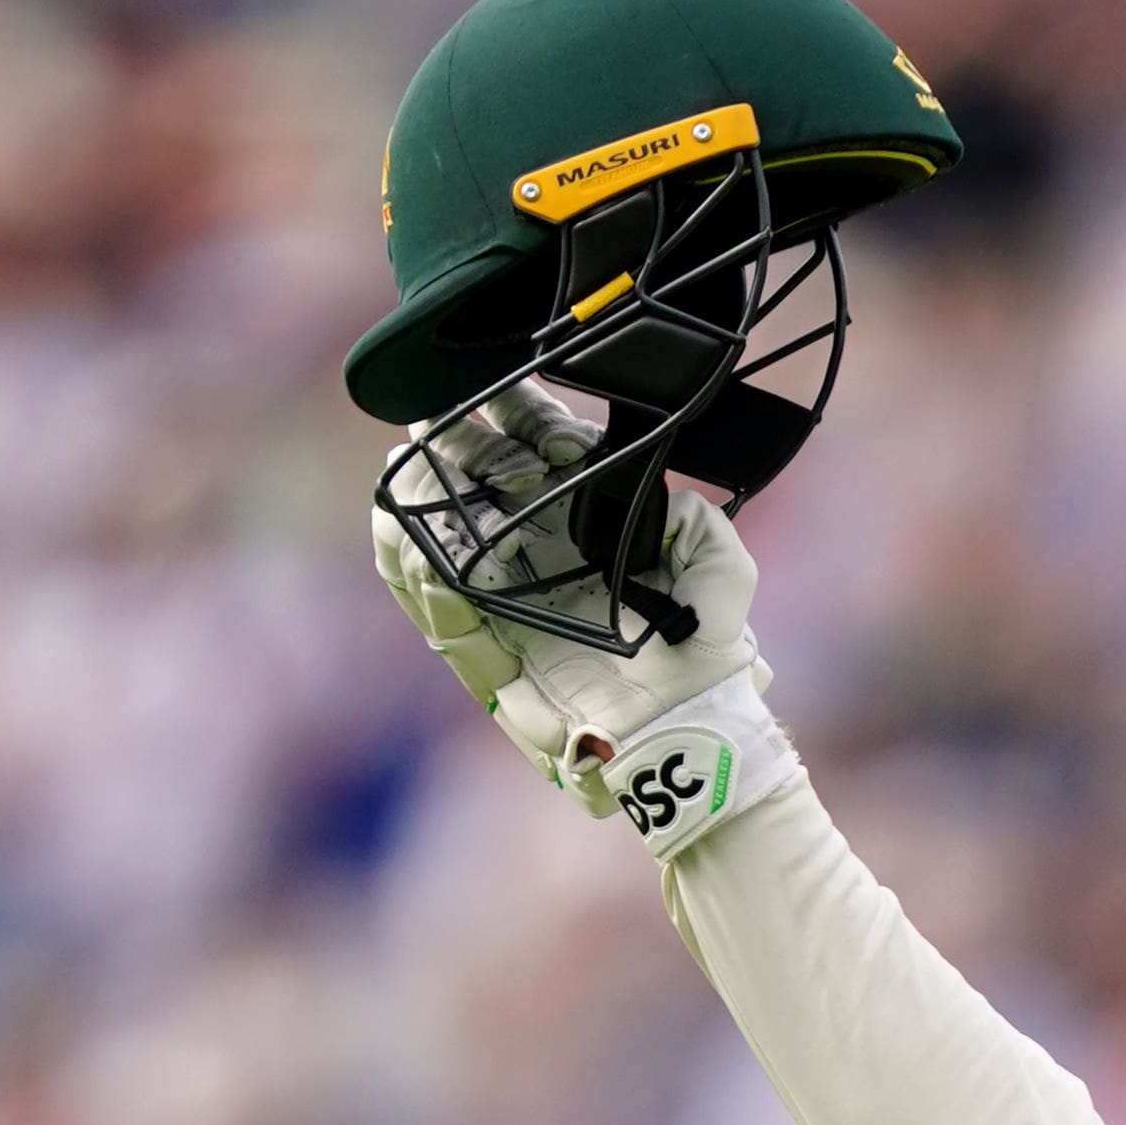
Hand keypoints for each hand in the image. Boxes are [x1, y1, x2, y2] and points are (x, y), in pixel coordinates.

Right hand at [372, 380, 796, 855]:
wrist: (693, 735)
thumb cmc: (707, 656)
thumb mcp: (719, 577)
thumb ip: (700, 527)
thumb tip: (672, 498)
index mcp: (577, 529)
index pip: (530, 458)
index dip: (511, 422)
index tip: (492, 389)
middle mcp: (533, 562)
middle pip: (470, 494)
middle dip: (446, 456)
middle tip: (429, 423)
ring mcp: (507, 610)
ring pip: (438, 549)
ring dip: (419, 510)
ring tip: (406, 474)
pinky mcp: (494, 661)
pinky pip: (446, 619)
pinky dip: (428, 582)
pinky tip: (418, 547)